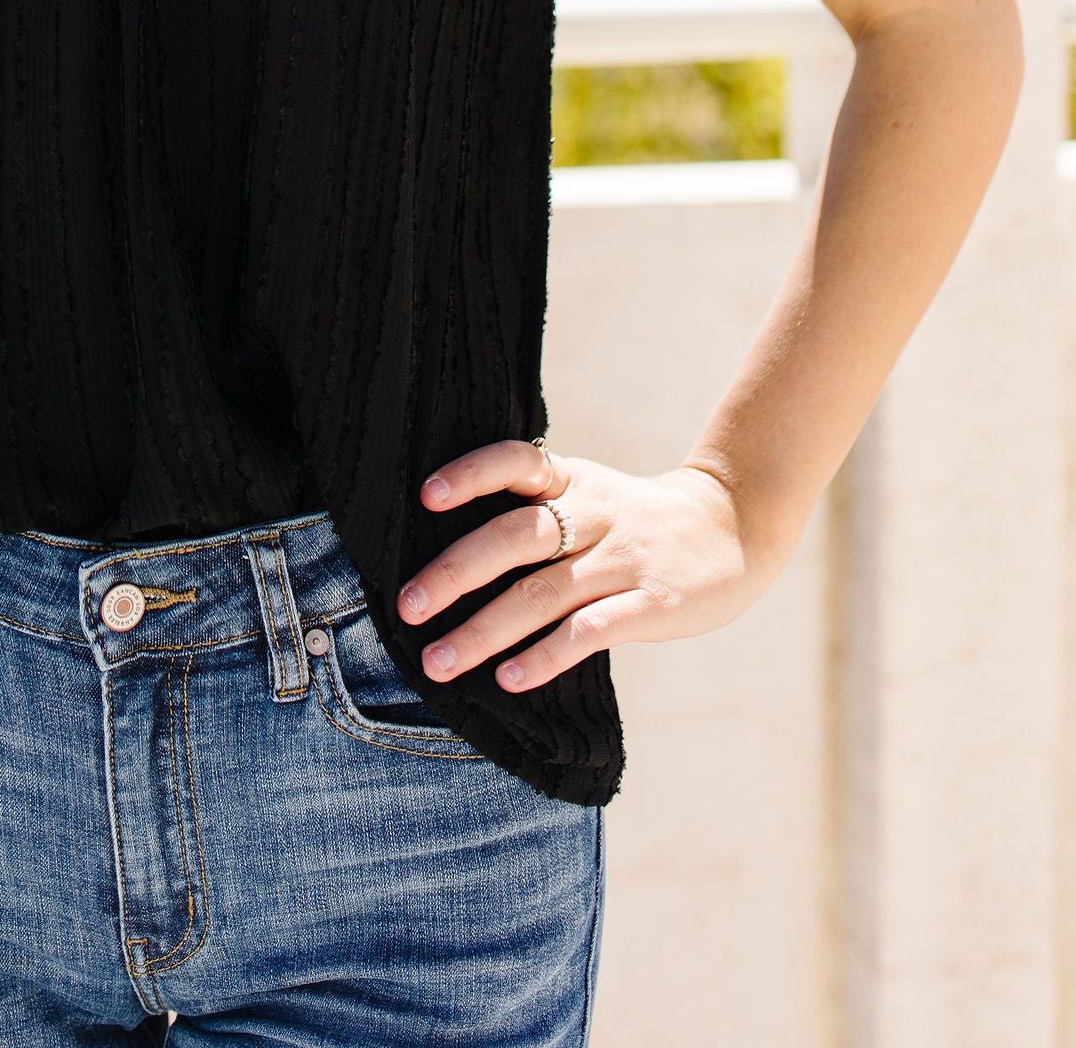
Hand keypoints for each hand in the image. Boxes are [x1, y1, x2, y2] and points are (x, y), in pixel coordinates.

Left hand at [396, 437, 788, 694]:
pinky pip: (590, 631)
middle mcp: (593, 515)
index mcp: (572, 480)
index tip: (427, 497)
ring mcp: (622, 560)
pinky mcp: (652, 604)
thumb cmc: (637, 518)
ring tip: (439, 662)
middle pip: (515, 537)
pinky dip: (547, 655)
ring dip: (485, 630)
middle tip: (407, 607)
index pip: (516, 462)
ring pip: (542, 594)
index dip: (471, 475)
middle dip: (455, 573)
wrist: (734, 526)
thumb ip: (534, 511)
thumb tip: (447, 552)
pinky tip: (511, 678)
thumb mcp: (590, 492)